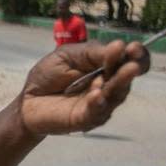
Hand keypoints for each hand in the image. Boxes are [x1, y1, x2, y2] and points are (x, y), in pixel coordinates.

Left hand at [19, 40, 149, 134]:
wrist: (27, 100)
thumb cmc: (48, 76)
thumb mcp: (67, 55)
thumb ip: (92, 52)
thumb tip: (119, 46)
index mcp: (106, 67)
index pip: (130, 60)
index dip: (137, 55)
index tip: (133, 49)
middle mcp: (109, 86)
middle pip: (127, 79)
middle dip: (130, 69)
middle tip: (132, 64)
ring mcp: (100, 104)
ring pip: (115, 96)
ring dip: (118, 84)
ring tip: (118, 73)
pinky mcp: (86, 119)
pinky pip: (96, 112)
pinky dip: (97, 103)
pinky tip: (97, 94)